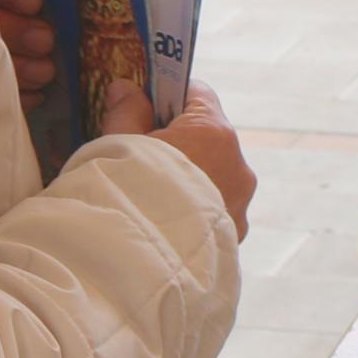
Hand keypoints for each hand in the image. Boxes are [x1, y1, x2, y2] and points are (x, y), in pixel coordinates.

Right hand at [99, 80, 255, 239]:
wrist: (136, 268)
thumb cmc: (124, 196)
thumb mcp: (118, 145)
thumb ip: (127, 112)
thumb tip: (127, 89)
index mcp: (213, 133)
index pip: (197, 93)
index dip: (168, 96)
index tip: (144, 107)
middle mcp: (238, 166)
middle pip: (207, 137)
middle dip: (177, 141)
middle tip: (139, 155)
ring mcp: (240, 206)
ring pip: (214, 176)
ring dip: (189, 178)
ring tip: (149, 196)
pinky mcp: (234, 238)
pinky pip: (214, 211)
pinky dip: (193, 211)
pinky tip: (163, 223)